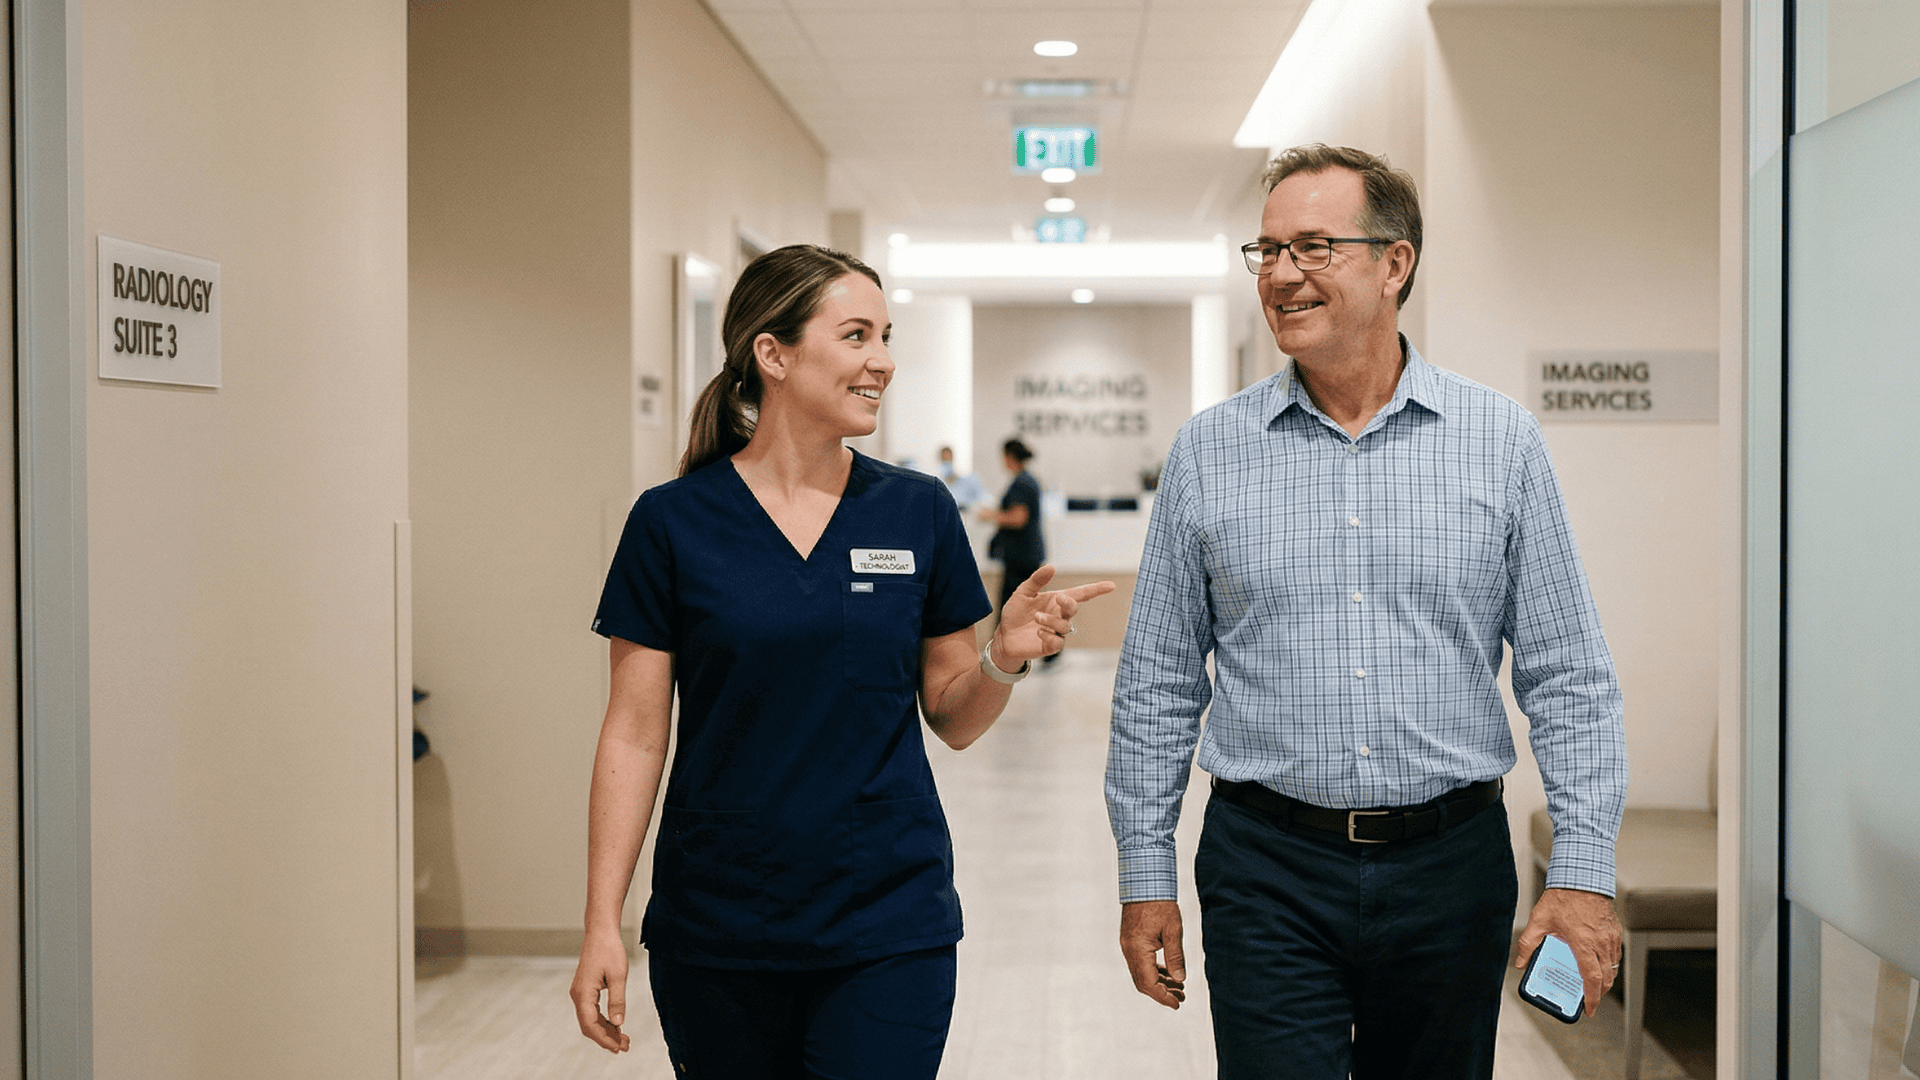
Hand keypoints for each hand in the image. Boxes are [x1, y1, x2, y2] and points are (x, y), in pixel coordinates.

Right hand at [569, 932, 631, 1052]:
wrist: (600, 933)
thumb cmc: (609, 950)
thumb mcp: (618, 976)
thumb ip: (617, 1001)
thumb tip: (618, 1023)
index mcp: (583, 993)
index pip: (590, 1024)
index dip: (604, 1039)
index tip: (619, 1047)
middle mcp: (578, 995)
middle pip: (588, 1026)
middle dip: (606, 1038)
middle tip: (625, 1046)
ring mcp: (580, 993)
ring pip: (589, 1020)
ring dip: (605, 1031)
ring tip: (623, 1040)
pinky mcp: (584, 990)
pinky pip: (591, 1012)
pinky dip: (603, 1021)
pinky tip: (616, 1026)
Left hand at [993, 564, 1117, 664]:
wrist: (1004, 636)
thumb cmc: (1016, 613)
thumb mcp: (1023, 593)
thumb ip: (1037, 580)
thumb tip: (1051, 566)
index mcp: (1056, 601)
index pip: (1081, 594)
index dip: (1096, 590)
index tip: (1111, 586)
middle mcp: (1059, 615)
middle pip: (1074, 608)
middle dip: (1069, 603)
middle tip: (1059, 598)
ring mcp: (1056, 631)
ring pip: (1065, 626)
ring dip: (1051, 620)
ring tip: (1036, 618)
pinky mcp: (1050, 646)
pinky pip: (1058, 642)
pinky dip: (1049, 635)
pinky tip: (1038, 632)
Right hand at [1119, 900, 1186, 1008]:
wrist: (1144, 882)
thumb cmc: (1160, 903)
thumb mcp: (1173, 930)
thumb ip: (1176, 956)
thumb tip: (1180, 979)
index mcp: (1138, 949)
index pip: (1149, 983)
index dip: (1163, 997)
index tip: (1177, 1004)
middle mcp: (1129, 950)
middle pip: (1142, 982)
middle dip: (1161, 993)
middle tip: (1180, 999)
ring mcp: (1127, 945)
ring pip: (1141, 974)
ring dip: (1158, 983)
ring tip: (1178, 988)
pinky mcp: (1130, 941)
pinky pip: (1140, 963)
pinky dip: (1153, 971)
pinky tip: (1168, 973)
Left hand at [1515, 887, 1621, 1016]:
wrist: (1581, 877)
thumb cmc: (1563, 897)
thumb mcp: (1539, 921)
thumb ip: (1528, 943)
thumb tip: (1521, 962)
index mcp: (1584, 943)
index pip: (1592, 978)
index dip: (1592, 997)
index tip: (1589, 1009)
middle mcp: (1601, 942)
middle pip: (1606, 978)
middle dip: (1598, 992)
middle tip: (1588, 999)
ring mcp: (1610, 937)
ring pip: (1612, 967)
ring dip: (1604, 979)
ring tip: (1591, 983)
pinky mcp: (1615, 931)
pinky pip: (1615, 954)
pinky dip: (1609, 963)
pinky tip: (1598, 962)